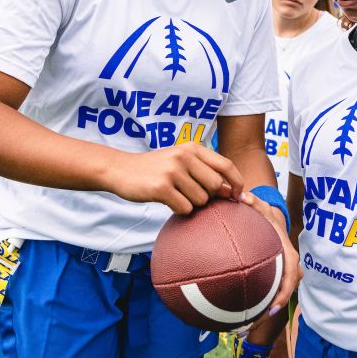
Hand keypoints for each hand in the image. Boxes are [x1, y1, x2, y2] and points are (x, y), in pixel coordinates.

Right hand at [108, 142, 243, 214]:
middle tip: (191, 196)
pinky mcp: (161, 187)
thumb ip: (204, 171)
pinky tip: (167, 201)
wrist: (120, 170)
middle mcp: (184, 156)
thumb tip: (230, 191)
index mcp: (192, 148)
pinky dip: (179, 209)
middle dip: (208, 197)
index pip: (226, 165)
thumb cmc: (155, 169)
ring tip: (175, 195)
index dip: (236, 182)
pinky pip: (185, 208)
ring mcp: (172, 171)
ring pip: (200, 200)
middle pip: (215, 186)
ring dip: (191, 204)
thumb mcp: (179, 161)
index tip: (236, 196)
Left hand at [239, 188, 300, 315]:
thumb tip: (242, 197)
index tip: (270, 309)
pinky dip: (255, 308)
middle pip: (282, 296)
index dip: (282, 295)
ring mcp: (282, 276)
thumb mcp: (262, 208)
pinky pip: (267, 295)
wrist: (272, 222)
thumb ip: (254, 203)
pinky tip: (236, 319)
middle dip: (267, 313)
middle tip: (249, 327)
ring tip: (241, 331)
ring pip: (275, 299)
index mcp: (289, 256)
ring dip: (260, 316)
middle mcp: (289, 269)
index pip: (290, 278)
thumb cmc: (266, 216)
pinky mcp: (273, 280)